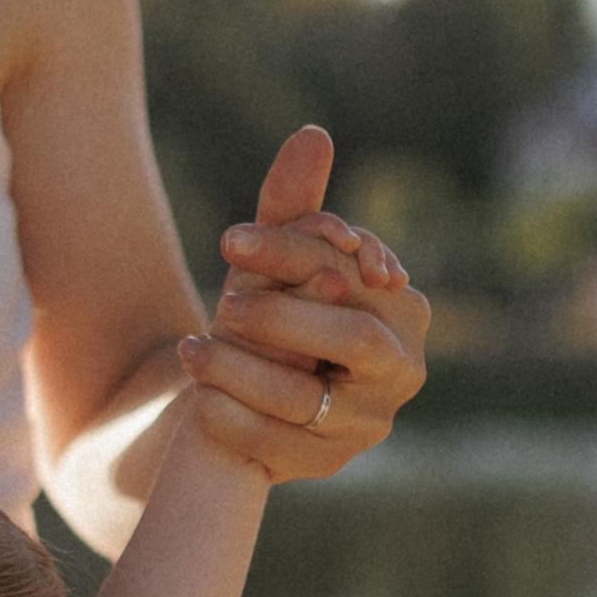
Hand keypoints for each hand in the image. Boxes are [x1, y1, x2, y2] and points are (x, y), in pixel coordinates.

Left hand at [177, 127, 427, 479]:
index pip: (353, 274)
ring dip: (243, 370)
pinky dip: (232, 418)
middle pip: (351, 340)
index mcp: (404, 309)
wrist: (248, 396)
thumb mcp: (278, 262)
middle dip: (283, 317)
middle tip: (225, 304)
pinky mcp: (326, 462)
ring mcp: (368, 424)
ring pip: (307, 398)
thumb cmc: (275, 314)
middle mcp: (402, 369)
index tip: (232, 242)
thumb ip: (293, 207)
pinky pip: (277, 445)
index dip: (295, 254)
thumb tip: (312, 134)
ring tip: (192, 349)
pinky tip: (196, 397)